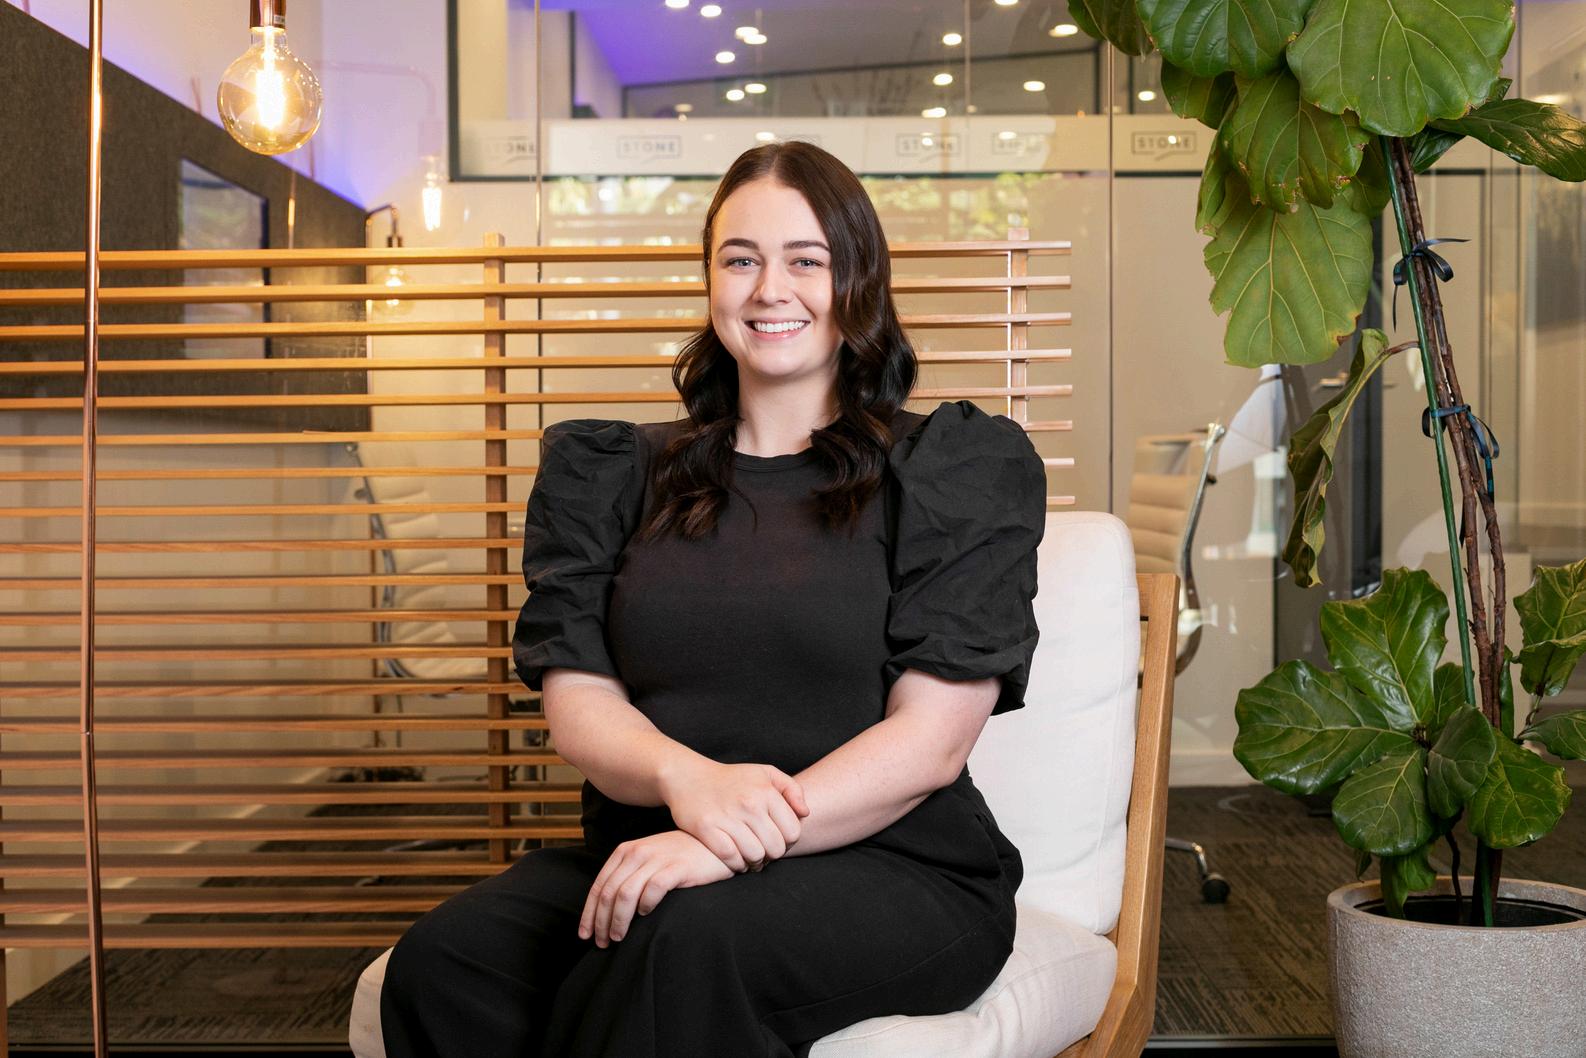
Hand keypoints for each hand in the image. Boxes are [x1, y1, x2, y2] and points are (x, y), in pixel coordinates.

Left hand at [579, 830, 734, 946]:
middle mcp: (637, 853)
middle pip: (609, 893)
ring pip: (625, 895)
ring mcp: (656, 859)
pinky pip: (652, 890)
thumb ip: (628, 876)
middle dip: (601, 922)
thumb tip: (607, 910)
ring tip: (619, 937)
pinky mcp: (676, 867)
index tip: (585, 935)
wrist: (714, 842)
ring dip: (618, 920)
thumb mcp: (648, 860)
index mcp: (625, 851)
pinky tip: (646, 915)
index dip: (589, 914)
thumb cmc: (680, 857)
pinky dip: (645, 906)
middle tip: (602, 943)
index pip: (599, 886)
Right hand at [659, 756, 811, 872]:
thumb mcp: (765, 773)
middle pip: (775, 847)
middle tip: (765, 852)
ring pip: (755, 855)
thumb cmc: (732, 778)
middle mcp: (749, 803)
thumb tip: (805, 813)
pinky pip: (731, 857)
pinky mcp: (706, 828)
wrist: (688, 776)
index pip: (793, 832)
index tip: (778, 840)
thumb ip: (791, 789)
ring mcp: (727, 816)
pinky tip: (738, 861)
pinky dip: (737, 864)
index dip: (788, 841)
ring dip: (756, 862)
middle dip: (772, 854)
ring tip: (753, 858)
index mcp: (766, 791)